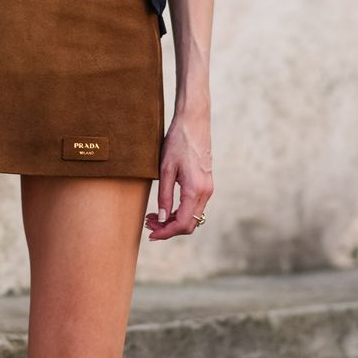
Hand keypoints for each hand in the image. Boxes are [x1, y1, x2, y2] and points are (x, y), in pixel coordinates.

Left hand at [144, 113, 211, 240]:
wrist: (194, 122)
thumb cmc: (178, 142)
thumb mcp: (165, 169)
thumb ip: (164, 196)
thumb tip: (161, 218)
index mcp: (195, 190)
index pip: (182, 223)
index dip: (165, 232)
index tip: (151, 234)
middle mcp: (205, 192)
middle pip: (189, 224)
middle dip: (168, 229)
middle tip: (149, 224)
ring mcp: (208, 188)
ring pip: (193, 217)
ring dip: (174, 221)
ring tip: (153, 216)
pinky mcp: (206, 184)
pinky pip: (195, 207)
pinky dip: (181, 212)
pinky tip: (166, 207)